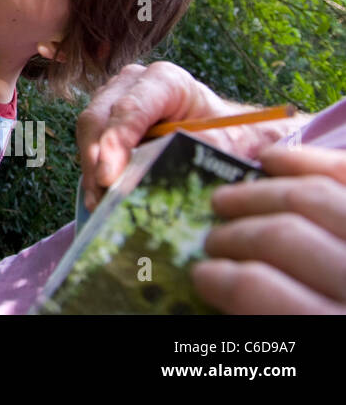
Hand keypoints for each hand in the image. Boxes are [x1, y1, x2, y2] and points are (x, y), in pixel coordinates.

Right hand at [75, 62, 305, 211]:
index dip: (116, 141)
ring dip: (91, 169)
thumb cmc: (230, 135)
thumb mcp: (228, 143)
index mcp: (166, 80)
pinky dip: (93, 171)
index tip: (109, 177)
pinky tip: (100, 198)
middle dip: (96, 159)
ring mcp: (115, 98)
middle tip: (100, 198)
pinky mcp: (107, 119)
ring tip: (98, 205)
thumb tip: (167, 167)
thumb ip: (202, 148)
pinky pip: (90, 144)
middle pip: (99, 117)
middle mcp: (133, 83)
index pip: (130, 107)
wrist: (229, 134)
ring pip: (89, 130)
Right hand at [192, 145, 345, 313]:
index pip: (259, 290)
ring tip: (230, 198)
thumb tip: (228, 298)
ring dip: (261, 192)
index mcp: (336, 328)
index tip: (202, 275)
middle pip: (284, 237)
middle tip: (214, 239)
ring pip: (317, 198)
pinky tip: (275, 160)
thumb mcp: (322, 373)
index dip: (220, 278)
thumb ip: (280, 329)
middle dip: (236, 235)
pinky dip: (312, 162)